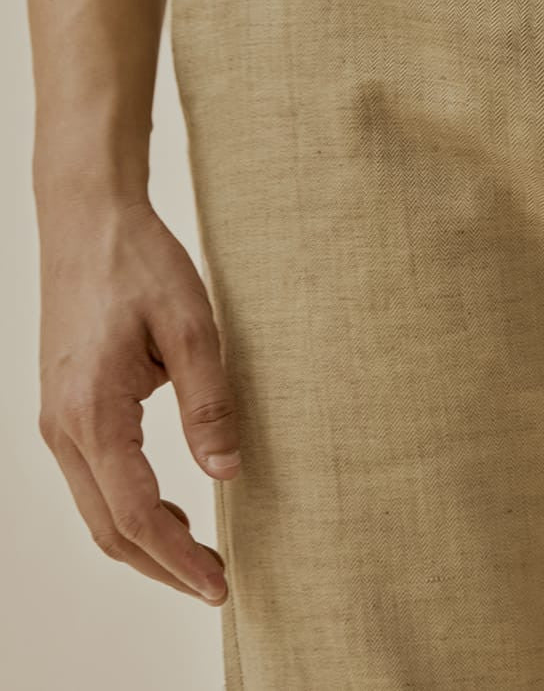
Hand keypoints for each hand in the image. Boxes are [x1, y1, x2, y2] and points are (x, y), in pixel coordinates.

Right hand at [36, 195, 238, 602]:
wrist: (88, 219)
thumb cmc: (140, 263)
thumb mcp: (192, 326)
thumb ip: (209, 403)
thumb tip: (226, 471)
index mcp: (94, 414)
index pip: (136, 514)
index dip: (178, 558)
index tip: (219, 583)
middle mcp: (63, 427)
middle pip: (108, 528)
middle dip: (161, 565)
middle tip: (214, 583)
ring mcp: (56, 420)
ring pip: (95, 508)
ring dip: (143, 540)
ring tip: (198, 554)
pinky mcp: (63, 407)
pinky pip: (91, 478)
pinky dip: (126, 506)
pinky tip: (167, 505)